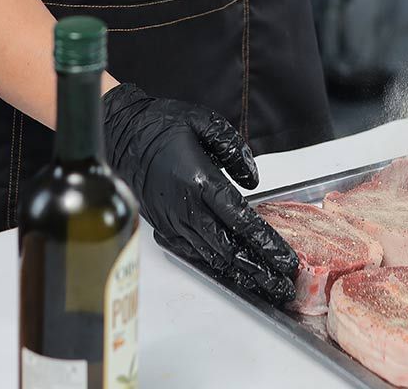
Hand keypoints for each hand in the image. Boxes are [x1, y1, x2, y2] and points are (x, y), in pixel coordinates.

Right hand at [102, 83, 296, 304]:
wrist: (121, 135)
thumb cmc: (161, 126)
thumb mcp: (203, 121)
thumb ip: (235, 149)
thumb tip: (252, 181)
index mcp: (199, 182)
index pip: (240, 220)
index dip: (266, 243)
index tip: (286, 259)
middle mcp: (186, 208)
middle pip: (229, 249)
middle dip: (260, 270)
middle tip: (283, 286)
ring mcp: (172, 221)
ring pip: (212, 256)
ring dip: (241, 273)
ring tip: (265, 284)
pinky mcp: (163, 227)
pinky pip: (194, 253)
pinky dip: (217, 265)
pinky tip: (233, 271)